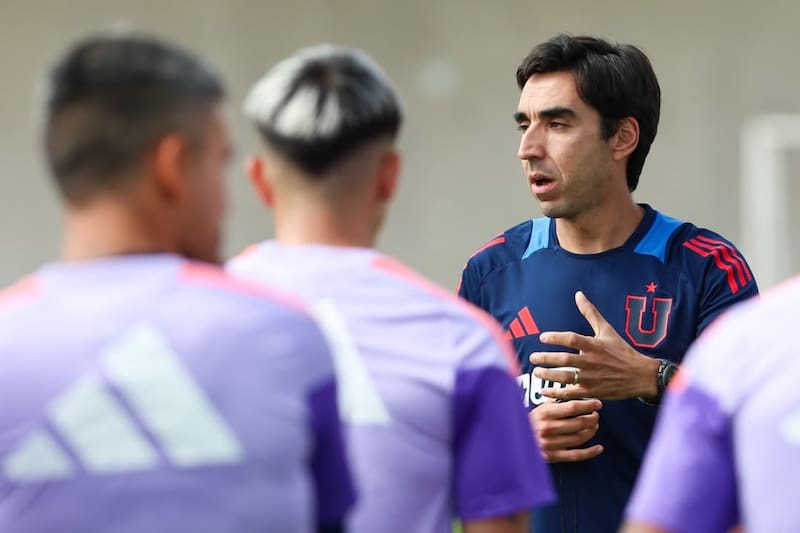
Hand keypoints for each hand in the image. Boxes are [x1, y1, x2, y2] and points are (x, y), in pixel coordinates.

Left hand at [529, 291, 659, 400]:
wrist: (640, 375)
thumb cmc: (621, 351)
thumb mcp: (607, 330)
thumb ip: (590, 313)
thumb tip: (578, 294)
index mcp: (594, 345)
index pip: (572, 339)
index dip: (555, 338)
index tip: (542, 337)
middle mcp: (592, 361)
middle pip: (565, 360)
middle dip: (546, 359)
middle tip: (532, 357)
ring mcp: (592, 378)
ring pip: (566, 378)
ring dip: (549, 376)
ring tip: (536, 371)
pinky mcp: (593, 392)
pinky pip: (572, 394)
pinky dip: (557, 394)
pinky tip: (544, 391)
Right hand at [529, 398, 603, 462]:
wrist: (513, 440)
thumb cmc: (531, 422)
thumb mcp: (540, 408)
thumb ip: (557, 403)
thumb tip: (579, 398)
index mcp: (545, 413)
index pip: (572, 407)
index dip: (588, 405)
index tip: (598, 404)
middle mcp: (548, 428)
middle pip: (579, 423)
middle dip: (592, 418)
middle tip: (596, 415)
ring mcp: (550, 443)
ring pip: (580, 438)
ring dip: (591, 432)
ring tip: (594, 426)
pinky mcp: (553, 456)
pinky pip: (576, 455)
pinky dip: (590, 452)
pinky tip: (599, 448)